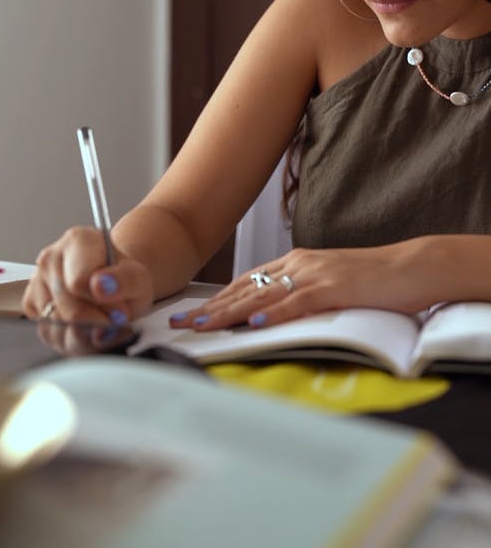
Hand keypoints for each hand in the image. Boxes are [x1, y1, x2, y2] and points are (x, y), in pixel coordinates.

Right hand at [22, 227, 153, 324]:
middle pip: (68, 309)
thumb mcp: (139, 279)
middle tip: (113, 317)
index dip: (103, 304)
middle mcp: (51, 257)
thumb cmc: (124, 280)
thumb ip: (125, 281)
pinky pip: (49, 334)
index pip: (79, 282)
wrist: (114, 286)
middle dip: (96, 322)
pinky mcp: (30, 304)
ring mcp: (37, 280)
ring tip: (101, 320)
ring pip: (57, 326)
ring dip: (85, 333)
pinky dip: (70, 338)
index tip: (120, 308)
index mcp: (79, 240)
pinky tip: (86, 326)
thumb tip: (101, 286)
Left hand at [169, 244, 429, 330]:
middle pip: (245, 289)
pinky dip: (276, 314)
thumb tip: (271, 316)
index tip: (191, 315)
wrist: (410, 267)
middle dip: (210, 308)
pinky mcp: (335, 289)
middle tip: (179, 324)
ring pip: (263, 296)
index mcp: (295, 263)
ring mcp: (316, 275)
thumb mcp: (327, 284)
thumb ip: (299, 295)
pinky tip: (256, 324)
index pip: (246, 283)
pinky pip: (299, 302)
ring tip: (202, 326)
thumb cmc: (371, 279)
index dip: (216, 300)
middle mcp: (299, 264)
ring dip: (229, 313)